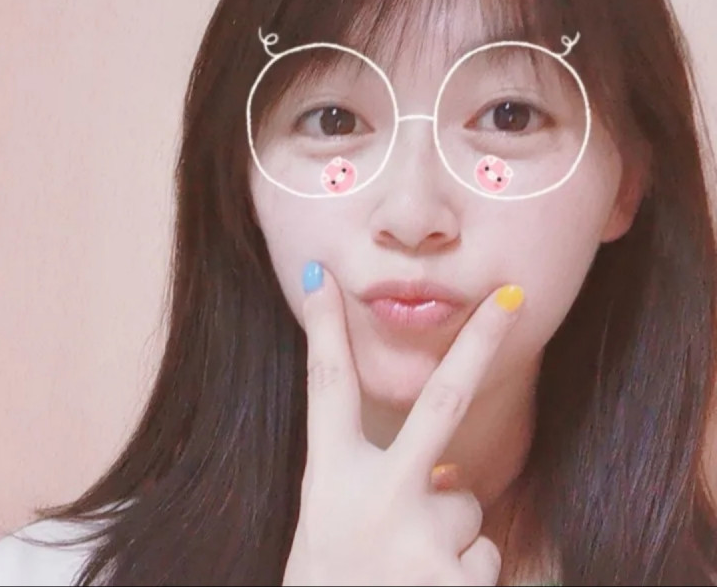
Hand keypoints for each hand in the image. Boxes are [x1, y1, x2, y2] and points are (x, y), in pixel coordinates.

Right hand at [282, 264, 523, 586]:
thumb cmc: (330, 583)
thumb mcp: (330, 527)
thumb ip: (378, 490)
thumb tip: (455, 474)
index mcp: (330, 481)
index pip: (325, 387)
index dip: (324, 328)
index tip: (320, 277)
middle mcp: (376, 499)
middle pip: (440, 401)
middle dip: (479, 342)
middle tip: (512, 296)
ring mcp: (420, 540)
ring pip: (466, 505)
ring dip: (448, 533)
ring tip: (410, 570)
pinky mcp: (456, 581)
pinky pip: (481, 553)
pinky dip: (461, 570)